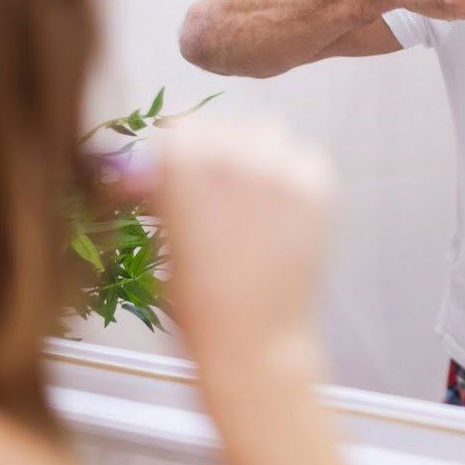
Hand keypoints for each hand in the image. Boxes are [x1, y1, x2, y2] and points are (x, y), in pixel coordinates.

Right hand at [146, 117, 333, 361]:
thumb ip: (162, 192)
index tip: (176, 168)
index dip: (177, 149)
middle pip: (224, 125)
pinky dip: (293, 171)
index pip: (179, 127)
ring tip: (251, 194)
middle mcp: (233, 153)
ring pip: (268, 132)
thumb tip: (145, 170)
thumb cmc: (196, 299)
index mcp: (182, 163)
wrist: (252, 339)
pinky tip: (282, 206)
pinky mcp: (319, 187)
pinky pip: (304, 155)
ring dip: (257, 153)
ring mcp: (282, 167)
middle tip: (215, 187)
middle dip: (215, 150)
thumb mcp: (164, 235)